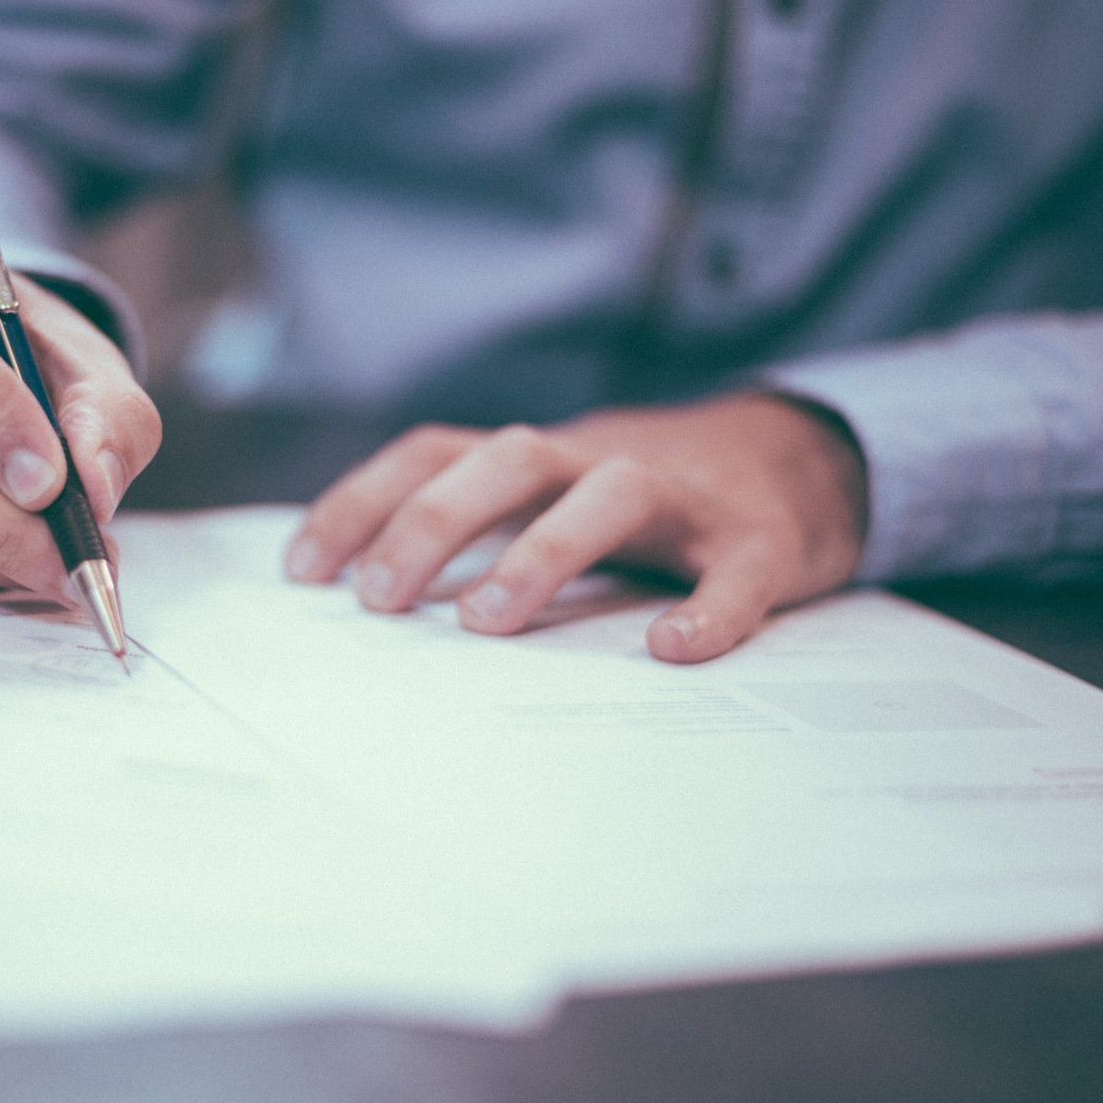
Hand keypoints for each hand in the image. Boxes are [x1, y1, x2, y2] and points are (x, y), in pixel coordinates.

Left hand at [284, 393, 866, 661]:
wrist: (800, 460)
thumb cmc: (646, 501)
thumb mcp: (553, 496)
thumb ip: (482, 528)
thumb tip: (370, 597)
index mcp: (541, 459)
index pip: (435, 453)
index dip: (363, 501)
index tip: (302, 571)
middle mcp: (600, 461)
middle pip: (508, 459)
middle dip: (434, 522)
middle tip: (379, 600)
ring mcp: (684, 498)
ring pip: (610, 494)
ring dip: (542, 551)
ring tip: (486, 622)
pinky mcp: (761, 541)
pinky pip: (736, 571)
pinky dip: (708, 608)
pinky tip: (672, 649)